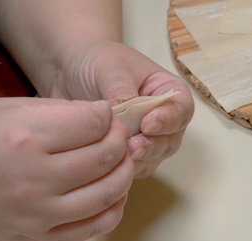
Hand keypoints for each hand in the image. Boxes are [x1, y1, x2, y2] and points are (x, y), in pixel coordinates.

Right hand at [0, 97, 133, 240]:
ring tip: (120, 160)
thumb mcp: (6, 108)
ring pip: (108, 193)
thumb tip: (99, 117)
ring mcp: (40, 213)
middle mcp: (36, 178)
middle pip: (105, 157)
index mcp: (25, 138)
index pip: (92, 124)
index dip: (106, 115)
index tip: (104, 114)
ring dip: (125, 172)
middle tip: (116, 133)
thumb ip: (57, 112)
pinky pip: (94, 227)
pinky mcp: (41, 236)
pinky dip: (114, 208)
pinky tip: (113, 193)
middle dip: (121, 139)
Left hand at [47, 40, 194, 177]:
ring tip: (118, 155)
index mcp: (167, 91)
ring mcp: (146, 138)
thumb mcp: (112, 68)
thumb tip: (125, 116)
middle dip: (153, 146)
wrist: (70, 69)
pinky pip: (132, 168)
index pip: (180, 109)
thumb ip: (122, 92)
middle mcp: (162, 118)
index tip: (148, 124)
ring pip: (153, 158)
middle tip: (132, 146)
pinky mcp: (126, 153)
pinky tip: (107, 164)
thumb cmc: (98, 60)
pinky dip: (122, 168)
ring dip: (138, 160)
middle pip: (170, 140)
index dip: (168, 120)